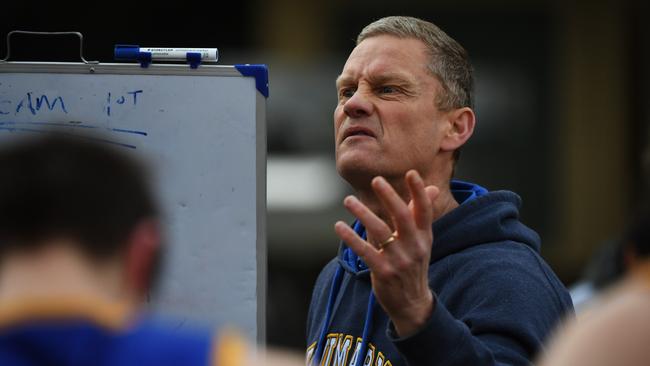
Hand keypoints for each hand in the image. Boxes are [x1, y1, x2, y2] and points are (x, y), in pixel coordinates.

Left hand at [334, 170, 439, 335]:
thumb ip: (420, 214)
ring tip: (348, 200)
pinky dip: (351, 238)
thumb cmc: (413, 265)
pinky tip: (339, 226)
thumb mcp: (422, 241)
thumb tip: (431, 188)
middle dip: (390, 196)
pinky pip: (365, 251)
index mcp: (424, 236)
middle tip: (376, 179)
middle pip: (403, 216)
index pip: (424, 210)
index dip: (418, 191)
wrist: (412, 304)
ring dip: (363, 213)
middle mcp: (414, 246)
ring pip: (380, 231)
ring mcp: (399, 260)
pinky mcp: (383, 272)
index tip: (411, 173)